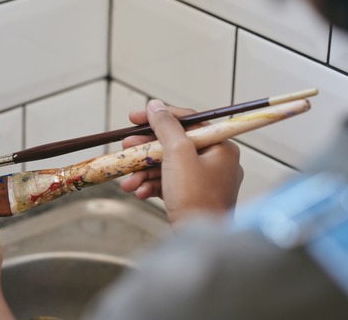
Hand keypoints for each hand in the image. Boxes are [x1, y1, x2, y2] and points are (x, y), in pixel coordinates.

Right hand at [119, 99, 242, 224]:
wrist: (199, 242)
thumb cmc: (196, 198)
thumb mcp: (178, 154)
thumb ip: (166, 126)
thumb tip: (155, 106)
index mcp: (221, 147)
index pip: (188, 121)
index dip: (159, 117)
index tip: (135, 117)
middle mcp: (217, 162)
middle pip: (175, 145)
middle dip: (146, 149)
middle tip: (126, 147)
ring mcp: (206, 182)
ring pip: (169, 166)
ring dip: (144, 172)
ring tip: (127, 180)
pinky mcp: (194, 198)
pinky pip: (170, 184)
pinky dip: (153, 186)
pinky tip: (138, 191)